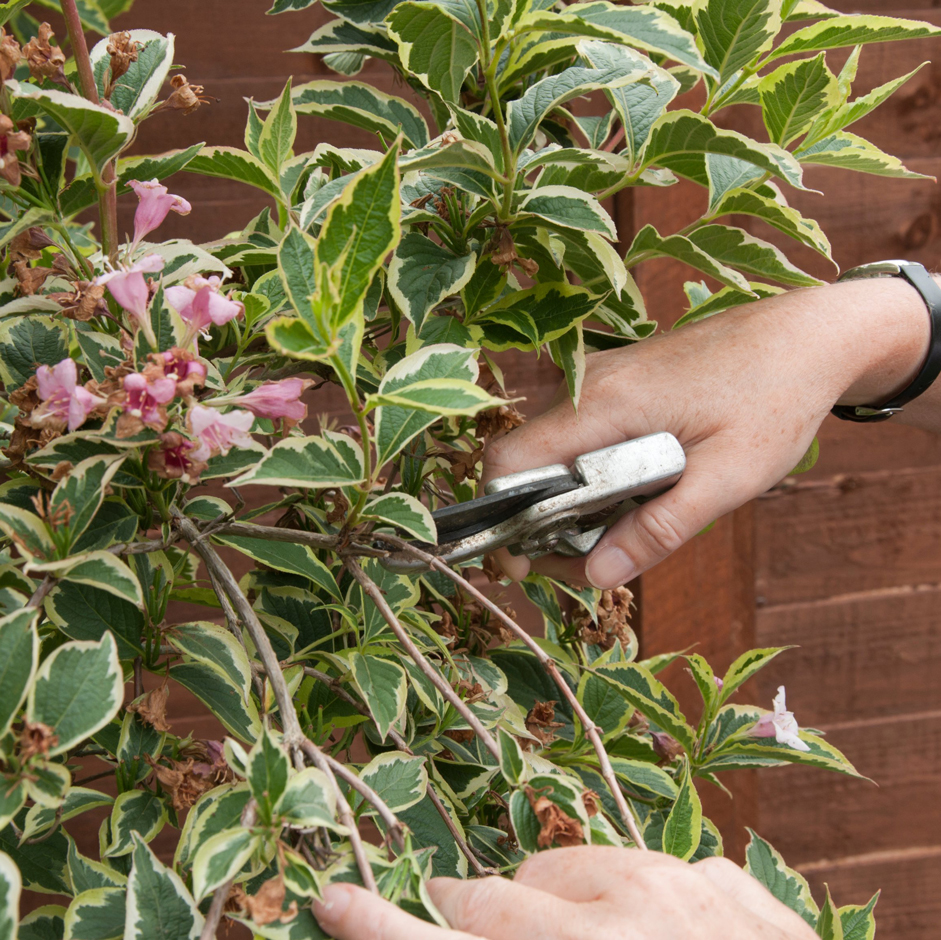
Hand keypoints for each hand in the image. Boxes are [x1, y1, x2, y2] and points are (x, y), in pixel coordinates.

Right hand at [313, 845, 818, 938]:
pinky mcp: (726, 877)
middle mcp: (624, 921)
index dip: (378, 927)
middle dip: (464, 911)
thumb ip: (524, 938)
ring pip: (566, 864)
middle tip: (460, 919)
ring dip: (551, 901)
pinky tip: (658, 936)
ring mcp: (682, 887)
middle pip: (492, 896)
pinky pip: (646, 866)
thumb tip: (471, 918)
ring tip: (576, 939)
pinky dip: (635, 898)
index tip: (332, 900)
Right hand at [480, 277, 931, 587]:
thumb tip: (597, 575)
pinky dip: (590, 477)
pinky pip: (579, 439)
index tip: (527, 563)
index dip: (501, 518)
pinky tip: (636, 496)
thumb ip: (660, 528)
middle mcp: (587, 385)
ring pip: (552, 454)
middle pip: (526, 466)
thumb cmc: (775, 398)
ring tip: (626, 532)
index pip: (509, 463)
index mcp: (604, 403)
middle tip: (595, 563)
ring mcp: (599, 380)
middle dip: (543, 523)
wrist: (807, 334)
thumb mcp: (728, 477)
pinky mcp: (615, 384)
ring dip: (570, 502)